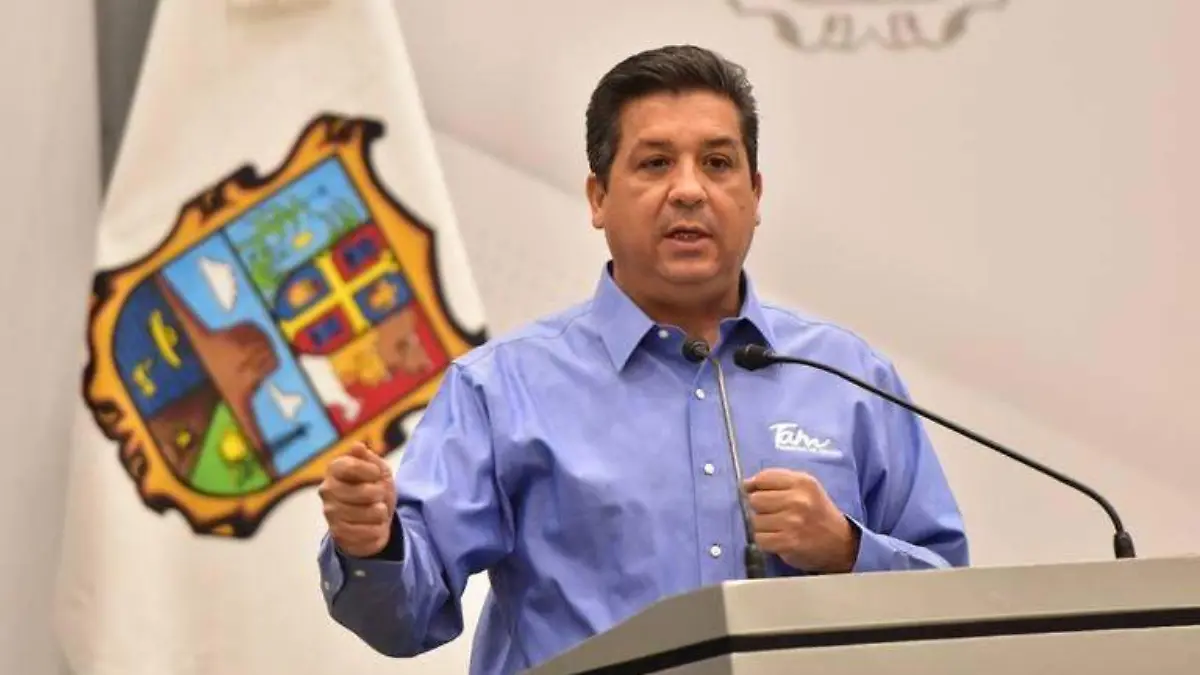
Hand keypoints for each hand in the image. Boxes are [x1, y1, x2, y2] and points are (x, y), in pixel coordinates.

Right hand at [318, 442, 396, 557]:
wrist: (375, 519)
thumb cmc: (375, 489)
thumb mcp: (378, 469)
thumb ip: (368, 458)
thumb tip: (356, 446)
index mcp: (335, 469)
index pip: (352, 467)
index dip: (372, 471)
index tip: (376, 474)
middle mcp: (327, 489)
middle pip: (365, 492)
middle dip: (380, 494)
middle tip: (377, 496)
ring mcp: (330, 512)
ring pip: (369, 513)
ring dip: (380, 513)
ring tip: (375, 511)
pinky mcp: (337, 533)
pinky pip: (368, 532)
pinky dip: (377, 529)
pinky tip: (372, 525)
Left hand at [743, 468, 859, 573]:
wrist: (841, 543)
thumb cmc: (818, 513)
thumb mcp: (806, 488)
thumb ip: (778, 481)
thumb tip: (745, 485)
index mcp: (802, 482)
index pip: (764, 478)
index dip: (755, 486)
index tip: (756, 492)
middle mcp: (798, 500)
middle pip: (755, 500)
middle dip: (760, 508)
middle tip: (774, 513)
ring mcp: (793, 522)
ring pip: (755, 521)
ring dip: (763, 526)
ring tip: (778, 527)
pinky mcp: (789, 542)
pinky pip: (760, 539)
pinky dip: (765, 541)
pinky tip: (778, 538)